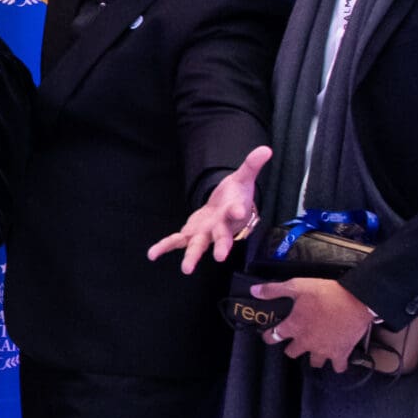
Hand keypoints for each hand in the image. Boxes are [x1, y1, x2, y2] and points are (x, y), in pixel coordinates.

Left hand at [149, 145, 270, 274]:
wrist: (227, 210)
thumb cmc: (236, 195)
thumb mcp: (243, 177)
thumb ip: (252, 165)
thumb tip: (266, 149)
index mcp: (234, 212)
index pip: (239, 211)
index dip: (239, 211)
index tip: (240, 212)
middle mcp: (221, 227)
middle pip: (222, 237)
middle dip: (222, 246)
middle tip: (221, 257)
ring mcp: (205, 233)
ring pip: (199, 246)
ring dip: (192, 257)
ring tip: (187, 269)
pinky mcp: (190, 234)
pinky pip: (176, 241)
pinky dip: (164, 247)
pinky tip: (151, 255)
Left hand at [249, 276, 375, 369]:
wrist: (358, 300)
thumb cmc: (328, 293)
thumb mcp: (298, 286)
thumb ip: (274, 290)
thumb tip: (254, 291)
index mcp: (294, 327)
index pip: (273, 337)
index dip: (269, 336)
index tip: (269, 335)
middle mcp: (306, 342)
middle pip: (292, 353)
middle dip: (293, 347)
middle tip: (298, 340)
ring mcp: (323, 350)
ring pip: (314, 362)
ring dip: (314, 356)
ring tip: (317, 348)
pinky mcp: (341, 353)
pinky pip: (338, 367)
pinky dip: (337, 364)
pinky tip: (337, 359)